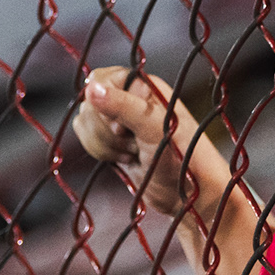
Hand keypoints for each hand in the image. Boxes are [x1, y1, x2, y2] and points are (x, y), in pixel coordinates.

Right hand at [71, 67, 230, 222]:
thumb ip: (123, 106)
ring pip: (85, 123)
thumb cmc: (182, 156)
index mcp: (142, 85)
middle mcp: (129, 98)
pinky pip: (88, 139)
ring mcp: (118, 121)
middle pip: (88, 104)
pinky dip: (103, 152)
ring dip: (106, 144)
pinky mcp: (112, 141)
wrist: (188, 194)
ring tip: (136, 151)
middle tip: (136, 142)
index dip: (105, 105)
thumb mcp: (154, 127)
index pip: (99, 80)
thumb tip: (91, 89)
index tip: (123, 126)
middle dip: (107, 131)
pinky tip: (128, 159)